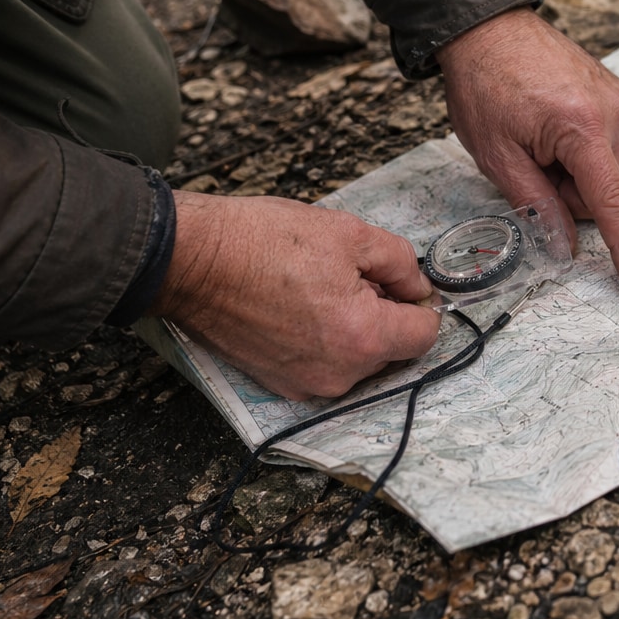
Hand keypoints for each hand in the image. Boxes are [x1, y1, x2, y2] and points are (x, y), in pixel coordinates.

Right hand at [153, 192, 440, 400]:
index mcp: (363, 337)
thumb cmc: (266, 242)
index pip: (425, 334)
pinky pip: (325, 365)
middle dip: (385, 314)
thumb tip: (419, 287)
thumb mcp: (352, 234)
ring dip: (354, 328)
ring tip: (318, 288)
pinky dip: (324, 340)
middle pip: (393, 349)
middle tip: (351, 276)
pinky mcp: (281, 384)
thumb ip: (402, 264)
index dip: (421, 302)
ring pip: (359, 359)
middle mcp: (339, 374)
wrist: (193, 261)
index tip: (401, 282)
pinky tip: (299, 306)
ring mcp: (307, 384)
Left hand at [437, 7, 618, 294]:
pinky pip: (603, 143)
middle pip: (601, 189)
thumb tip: (564, 245)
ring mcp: (617, 98)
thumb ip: (536, 204)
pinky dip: (577, 148)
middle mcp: (611, 110)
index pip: (611, 201)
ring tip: (535, 136)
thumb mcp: (497, 156)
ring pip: (602, 169)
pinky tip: (549, 123)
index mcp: (581, 126)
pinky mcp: (615, 92)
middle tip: (528, 161)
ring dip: (570, 169)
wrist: (487, 27)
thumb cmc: (484, 85)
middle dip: (566, 190)